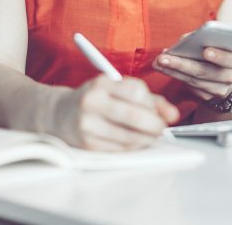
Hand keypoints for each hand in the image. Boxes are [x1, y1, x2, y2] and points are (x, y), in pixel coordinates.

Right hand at [56, 75, 178, 150]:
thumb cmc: (97, 99)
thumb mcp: (118, 90)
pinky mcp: (86, 144)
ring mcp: (87, 125)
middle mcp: (92, 102)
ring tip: (150, 136)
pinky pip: (119, 149)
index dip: (153, 104)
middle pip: (134, 116)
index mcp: (101, 83)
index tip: (157, 111)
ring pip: (128, 137)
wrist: (58, 114)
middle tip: (161, 128)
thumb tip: (173, 115)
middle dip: (155, 125)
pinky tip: (134, 142)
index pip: (137, 91)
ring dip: (146, 139)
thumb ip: (150, 100)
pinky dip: (132, 147)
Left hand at [153, 45, 231, 101]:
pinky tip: (163, 69)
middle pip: (204, 71)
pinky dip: (175, 75)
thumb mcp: (218, 45)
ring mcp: (218, 90)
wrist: (227, 78)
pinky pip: (189, 86)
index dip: (218, 55)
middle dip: (181, 64)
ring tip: (158, 62)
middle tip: (163, 57)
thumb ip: (204, 39)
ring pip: (193, 80)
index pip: (229, 59)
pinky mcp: (207, 97)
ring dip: (172, 70)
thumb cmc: (219, 55)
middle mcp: (228, 77)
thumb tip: (183, 40)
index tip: (206, 51)